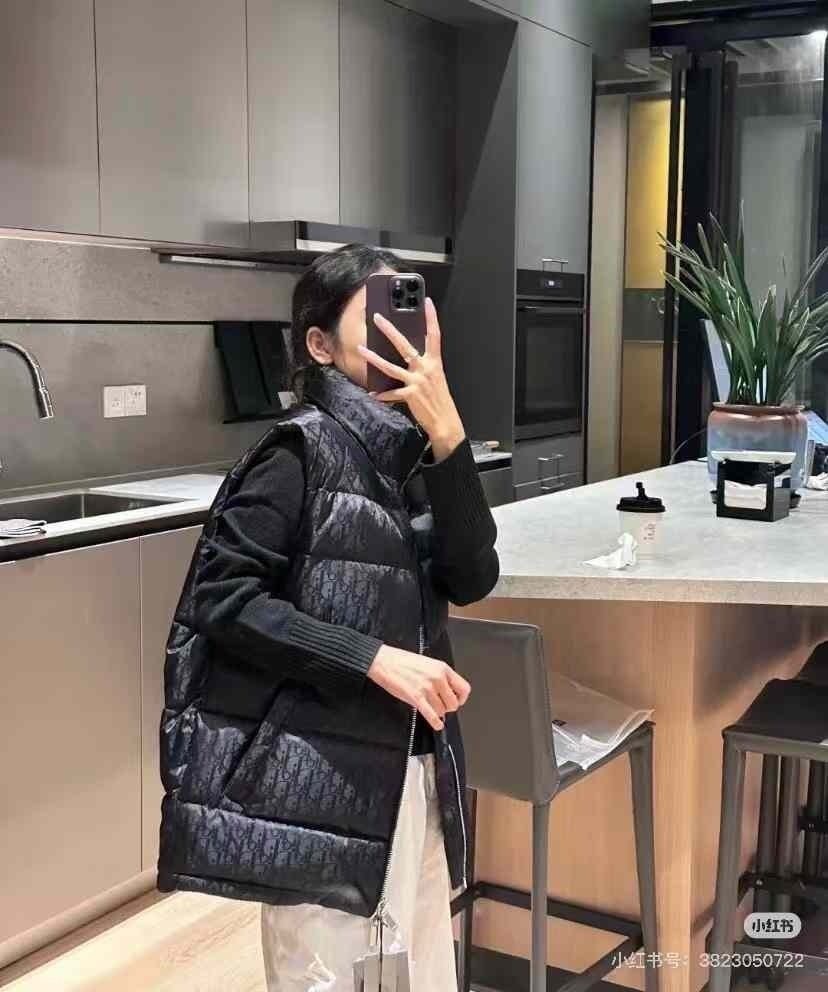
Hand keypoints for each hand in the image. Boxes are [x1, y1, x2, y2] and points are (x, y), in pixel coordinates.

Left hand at [357, 297, 465, 455]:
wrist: (445, 421)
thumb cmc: (439, 399)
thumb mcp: (436, 378)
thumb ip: (423, 365)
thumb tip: (409, 356)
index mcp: (434, 362)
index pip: (434, 335)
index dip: (432, 318)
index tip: (427, 302)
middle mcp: (426, 369)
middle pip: (404, 345)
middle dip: (389, 330)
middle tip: (377, 318)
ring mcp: (417, 381)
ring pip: (390, 367)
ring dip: (374, 358)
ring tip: (361, 350)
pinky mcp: (410, 395)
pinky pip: (392, 393)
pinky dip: (382, 394)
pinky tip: (373, 393)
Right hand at [367, 643, 470, 731]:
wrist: (384, 662)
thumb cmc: (402, 661)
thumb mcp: (428, 663)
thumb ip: (440, 676)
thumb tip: (447, 690)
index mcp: (442, 668)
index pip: (464, 688)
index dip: (461, 698)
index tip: (457, 701)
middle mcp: (438, 678)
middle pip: (454, 703)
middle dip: (448, 707)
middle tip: (442, 706)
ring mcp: (427, 688)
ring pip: (442, 710)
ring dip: (438, 712)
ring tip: (432, 708)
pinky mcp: (416, 698)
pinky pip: (431, 715)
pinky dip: (436, 723)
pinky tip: (437, 724)